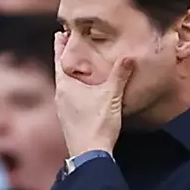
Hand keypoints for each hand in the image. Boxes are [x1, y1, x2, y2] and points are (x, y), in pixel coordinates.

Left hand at [54, 31, 134, 156]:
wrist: (89, 155)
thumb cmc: (97, 124)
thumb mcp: (111, 96)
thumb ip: (119, 75)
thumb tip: (129, 56)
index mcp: (65, 86)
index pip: (60, 59)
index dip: (61, 46)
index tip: (61, 33)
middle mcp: (60, 96)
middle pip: (62, 71)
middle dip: (67, 58)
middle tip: (70, 45)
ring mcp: (63, 110)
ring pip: (66, 86)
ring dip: (72, 74)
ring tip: (80, 66)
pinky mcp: (69, 120)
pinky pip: (70, 98)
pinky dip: (76, 88)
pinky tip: (85, 92)